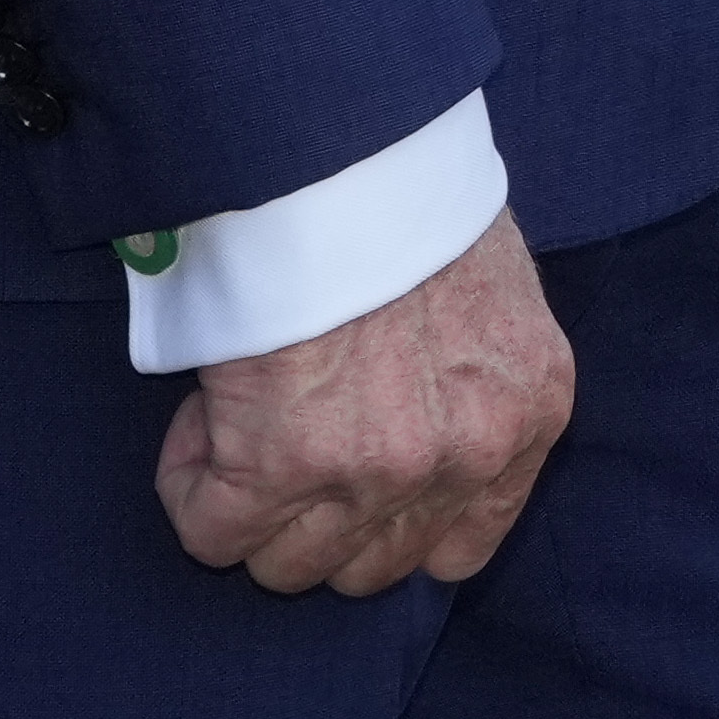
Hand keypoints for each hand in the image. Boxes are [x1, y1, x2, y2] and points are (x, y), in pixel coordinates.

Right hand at [159, 209, 574, 597]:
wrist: (345, 149)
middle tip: (286, 435)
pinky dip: (190, 486)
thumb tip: (404, 423)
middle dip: (315, 518)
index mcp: (527, 416)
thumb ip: (465, 380)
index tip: (348, 476)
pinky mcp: (281, 466)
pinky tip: (204, 421)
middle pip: (367, 569)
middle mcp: (464, 459)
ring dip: (253, 509)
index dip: (388, 522)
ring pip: (289, 567)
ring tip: (243, 420)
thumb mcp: (491, 294)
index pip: (458, 549)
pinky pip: (212, 533)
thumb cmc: (407, 195)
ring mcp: (376, 471)